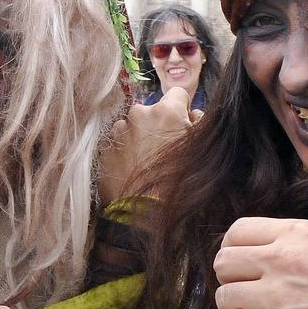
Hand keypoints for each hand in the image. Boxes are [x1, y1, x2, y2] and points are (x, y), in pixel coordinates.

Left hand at [98, 85, 201, 202]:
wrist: (144, 215)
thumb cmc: (179, 184)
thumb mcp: (202, 152)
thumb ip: (201, 125)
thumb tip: (192, 115)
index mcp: (166, 111)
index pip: (178, 93)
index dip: (182, 108)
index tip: (183, 124)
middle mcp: (139, 114)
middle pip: (153, 111)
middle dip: (159, 125)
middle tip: (164, 150)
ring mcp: (119, 131)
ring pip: (134, 127)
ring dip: (141, 138)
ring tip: (147, 164)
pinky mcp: (105, 149)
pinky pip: (119, 144)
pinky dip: (126, 153)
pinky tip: (134, 171)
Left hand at [212, 217, 307, 308]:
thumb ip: (289, 247)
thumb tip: (242, 256)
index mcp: (299, 234)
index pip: (236, 232)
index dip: (234, 252)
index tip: (245, 268)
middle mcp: (286, 259)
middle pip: (222, 262)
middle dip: (230, 280)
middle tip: (250, 295)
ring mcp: (279, 295)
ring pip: (223, 297)